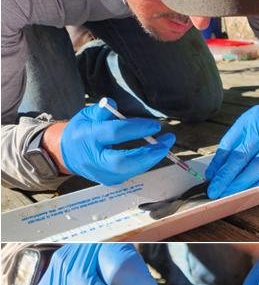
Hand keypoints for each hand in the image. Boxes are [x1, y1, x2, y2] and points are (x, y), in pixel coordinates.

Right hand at [60, 98, 174, 184]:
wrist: (67, 154)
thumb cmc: (81, 131)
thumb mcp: (87, 115)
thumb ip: (103, 110)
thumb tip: (114, 104)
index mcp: (87, 138)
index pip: (115, 133)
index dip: (137, 129)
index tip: (155, 125)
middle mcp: (93, 159)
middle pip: (123, 161)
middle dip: (149, 154)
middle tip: (166, 143)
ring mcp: (101, 173)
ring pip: (130, 170)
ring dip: (151, 159)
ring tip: (165, 145)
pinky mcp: (109, 180)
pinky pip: (131, 173)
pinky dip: (144, 163)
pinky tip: (153, 153)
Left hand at [205, 104, 258, 198]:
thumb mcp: (257, 122)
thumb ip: (240, 140)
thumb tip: (220, 167)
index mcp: (252, 118)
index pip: (228, 143)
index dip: (218, 162)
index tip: (210, 176)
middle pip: (239, 156)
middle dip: (224, 176)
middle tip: (213, 190)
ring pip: (254, 169)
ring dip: (238, 184)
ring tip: (226, 194)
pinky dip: (257, 186)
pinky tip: (247, 192)